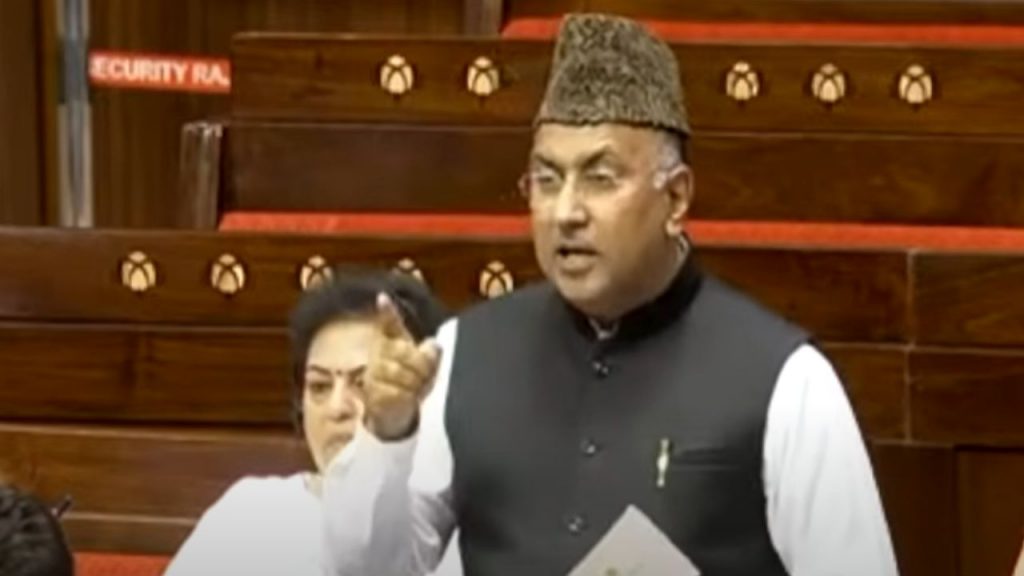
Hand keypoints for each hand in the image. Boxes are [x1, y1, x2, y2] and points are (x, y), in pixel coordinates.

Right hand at [362, 292, 441, 440]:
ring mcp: (373, 376)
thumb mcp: (420, 364)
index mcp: (388, 344)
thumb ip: (429, 352)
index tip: (383, 298)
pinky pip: (398, 392)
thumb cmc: (408, 381)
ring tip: (418, 389)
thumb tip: (433, 344)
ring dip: (416, 383)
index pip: (387, 325)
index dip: (386, 312)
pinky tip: (410, 399)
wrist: (392, 413)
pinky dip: (409, 398)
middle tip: (426, 374)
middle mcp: (377, 357)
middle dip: (421, 364)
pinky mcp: (374, 396)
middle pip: (402, 351)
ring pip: (400, 373)